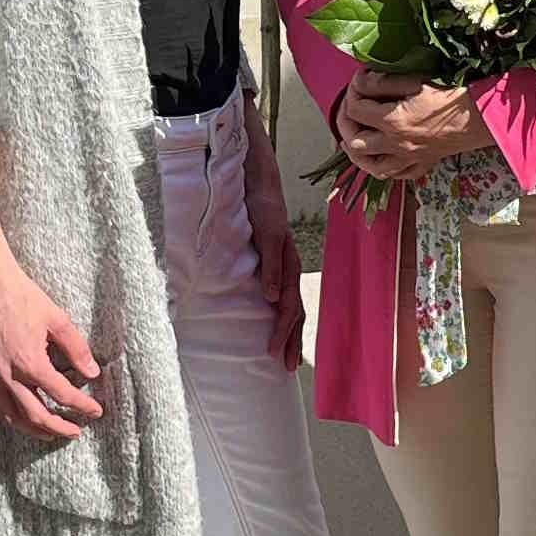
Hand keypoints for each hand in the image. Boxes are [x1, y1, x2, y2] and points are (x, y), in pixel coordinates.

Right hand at [0, 257, 105, 440]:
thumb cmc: (22, 298)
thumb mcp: (57, 320)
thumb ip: (77, 349)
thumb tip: (92, 372)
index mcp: (31, 363)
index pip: (62, 395)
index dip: (82, 406)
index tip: (95, 411)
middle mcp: (9, 377)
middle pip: (37, 416)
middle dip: (59, 428)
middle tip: (75, 432)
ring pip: (12, 417)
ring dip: (33, 430)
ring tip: (49, 433)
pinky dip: (8, 417)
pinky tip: (19, 417)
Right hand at [243, 120, 307, 367]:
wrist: (253, 169)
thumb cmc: (247, 208)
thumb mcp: (246, 244)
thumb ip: (249, 268)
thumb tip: (240, 296)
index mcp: (282, 264)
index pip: (291, 306)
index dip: (290, 335)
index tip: (285, 363)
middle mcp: (287, 257)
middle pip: (294, 304)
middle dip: (290, 338)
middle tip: (284, 366)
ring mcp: (281, 242)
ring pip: (288, 287)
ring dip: (283, 320)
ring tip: (276, 347)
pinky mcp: (271, 225)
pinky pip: (274, 254)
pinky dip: (273, 278)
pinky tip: (271, 299)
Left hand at [335, 65, 489, 185]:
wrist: (479, 118)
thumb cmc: (449, 96)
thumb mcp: (415, 82)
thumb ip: (384, 82)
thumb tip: (360, 81)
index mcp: (392, 121)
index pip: (356, 109)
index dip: (352, 92)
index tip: (359, 81)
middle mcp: (395, 144)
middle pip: (355, 143)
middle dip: (346, 125)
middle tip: (349, 111)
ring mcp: (408, 158)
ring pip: (371, 166)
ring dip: (358, 154)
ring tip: (353, 140)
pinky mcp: (421, 163)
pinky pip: (398, 174)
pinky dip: (384, 167)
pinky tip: (382, 156)